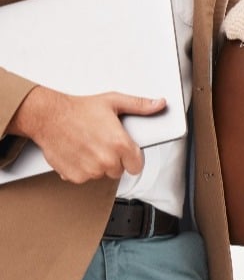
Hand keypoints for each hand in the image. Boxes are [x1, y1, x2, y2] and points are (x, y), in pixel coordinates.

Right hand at [9, 86, 165, 183]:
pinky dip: (82, 168)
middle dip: (115, 159)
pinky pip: (85, 177)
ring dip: (98, 164)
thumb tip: (158, 104)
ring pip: (102, 174)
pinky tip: (79, 152)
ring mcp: (89, 170)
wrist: (49, 117)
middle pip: (119, 171)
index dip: (133, 158)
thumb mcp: (114, 102)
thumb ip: (139, 105)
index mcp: (119, 144)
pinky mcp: (74, 176)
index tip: (128, 151)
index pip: (137, 166)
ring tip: (90, 145)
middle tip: (104, 143)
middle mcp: (105, 160)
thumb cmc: (79, 109)